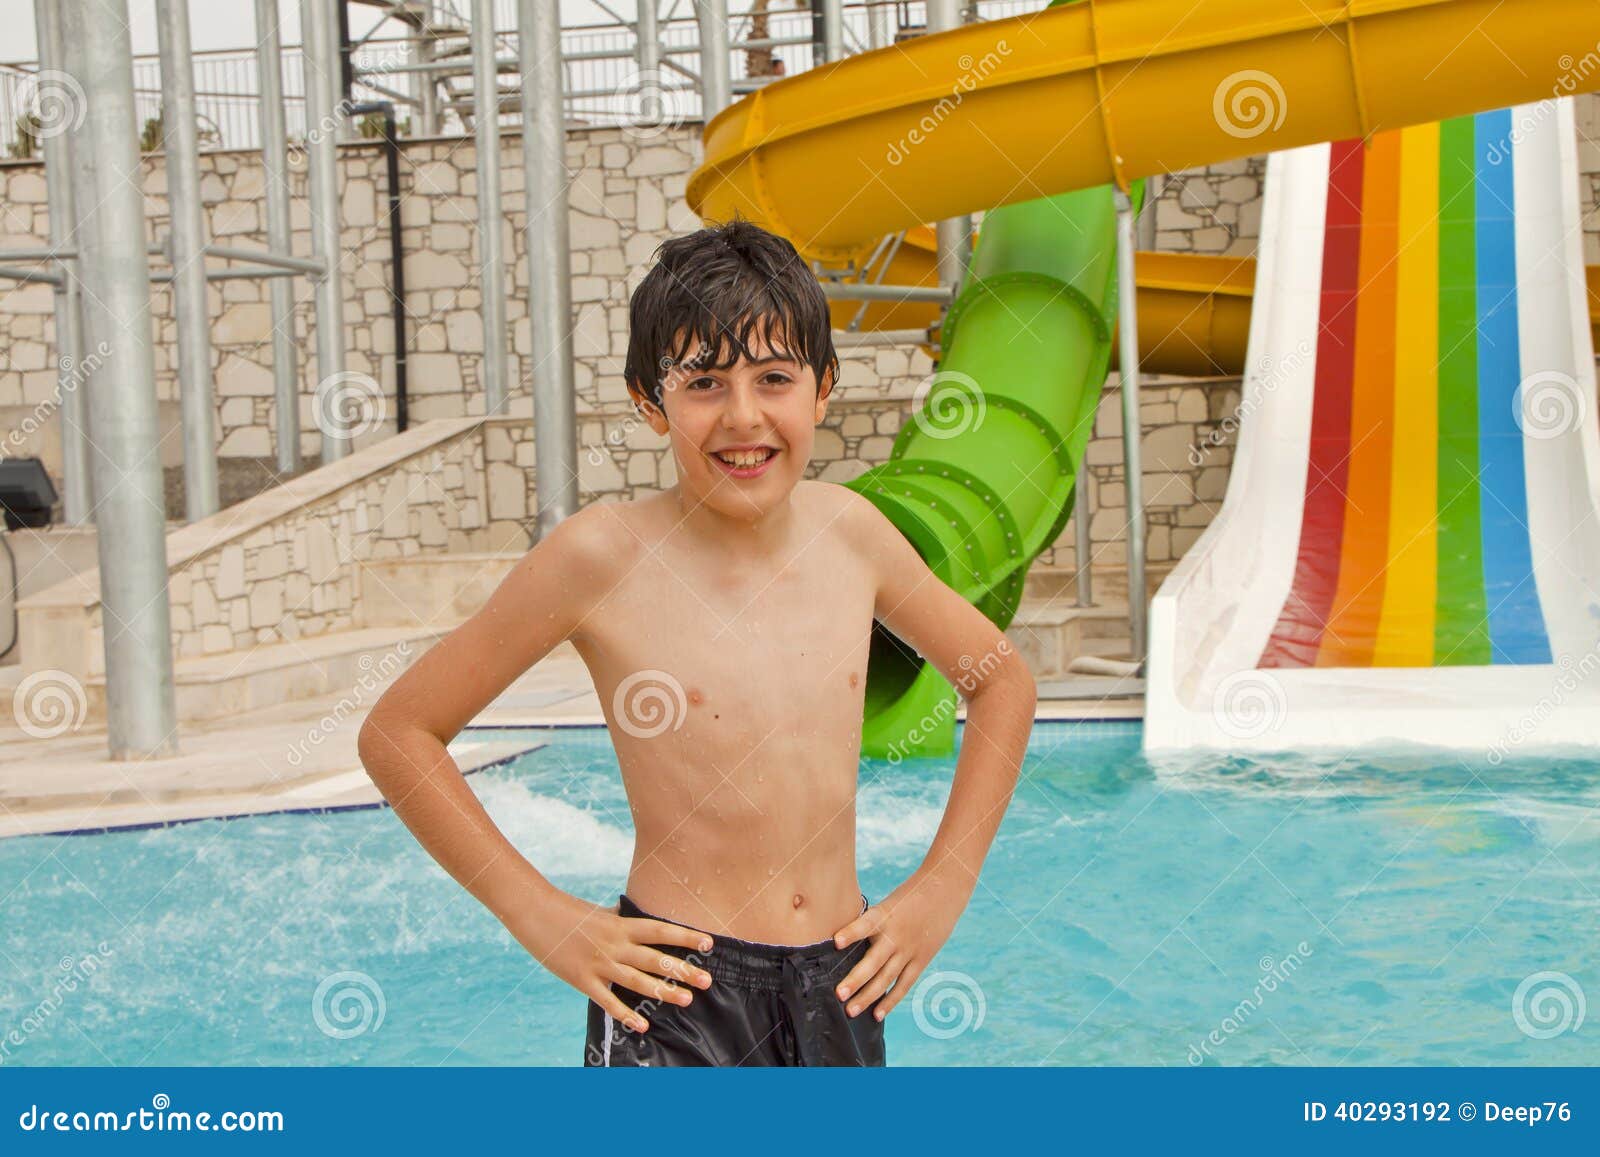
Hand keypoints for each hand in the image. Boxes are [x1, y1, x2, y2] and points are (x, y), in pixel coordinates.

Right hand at [507, 890, 714, 1032]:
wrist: (535, 912)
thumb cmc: (568, 910)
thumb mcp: (599, 912)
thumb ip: (619, 918)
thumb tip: (633, 914)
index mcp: (620, 925)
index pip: (660, 931)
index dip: (685, 937)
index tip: (709, 943)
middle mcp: (614, 945)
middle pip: (655, 959)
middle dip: (682, 971)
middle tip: (707, 981)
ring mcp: (599, 964)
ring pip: (637, 981)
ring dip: (663, 992)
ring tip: (687, 1000)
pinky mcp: (582, 980)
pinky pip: (608, 1001)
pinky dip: (626, 1015)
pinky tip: (643, 1025)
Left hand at [831, 867, 970, 1021]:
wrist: (944, 890)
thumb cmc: (909, 896)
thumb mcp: (887, 903)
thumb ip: (870, 924)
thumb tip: (844, 944)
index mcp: (884, 915)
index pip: (865, 924)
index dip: (851, 932)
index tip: (835, 942)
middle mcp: (896, 935)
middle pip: (873, 961)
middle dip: (855, 979)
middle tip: (838, 995)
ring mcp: (909, 950)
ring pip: (886, 978)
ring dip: (868, 996)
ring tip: (850, 1011)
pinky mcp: (921, 959)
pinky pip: (904, 984)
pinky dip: (890, 999)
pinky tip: (877, 1014)